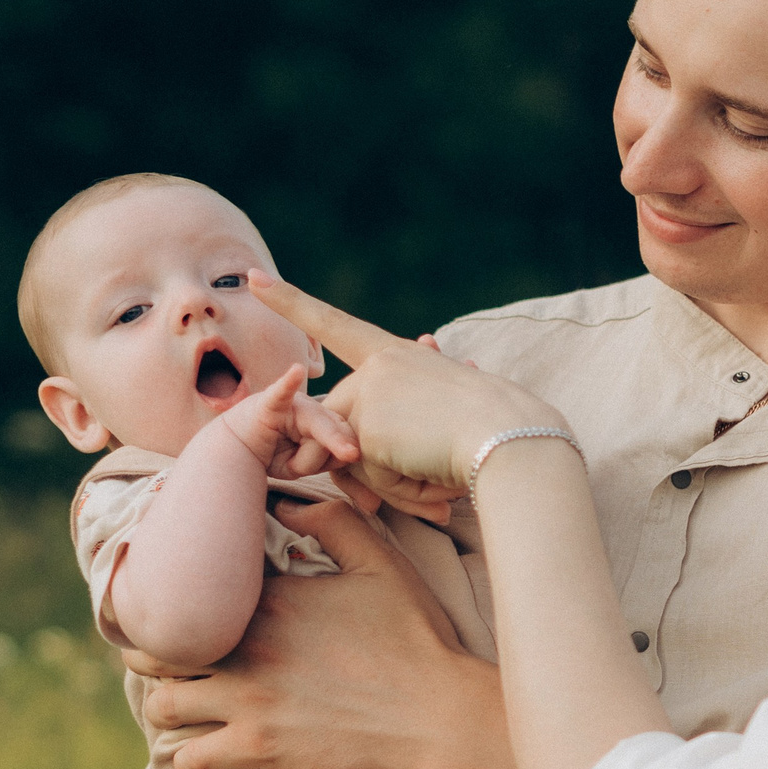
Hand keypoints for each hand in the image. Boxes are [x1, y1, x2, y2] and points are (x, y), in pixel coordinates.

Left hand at [135, 496, 459, 768]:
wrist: (438, 714)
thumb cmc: (416, 637)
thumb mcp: (382, 563)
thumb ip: (333, 520)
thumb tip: (285, 503)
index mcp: (270, 598)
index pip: (190, 590)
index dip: (179, 599)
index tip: (182, 609)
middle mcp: (246, 646)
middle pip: (157, 649)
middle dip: (158, 654)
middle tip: (175, 662)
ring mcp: (247, 699)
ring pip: (163, 705)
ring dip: (171, 706)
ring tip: (189, 708)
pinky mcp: (257, 748)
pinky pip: (188, 759)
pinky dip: (190, 759)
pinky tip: (207, 752)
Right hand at [216, 360, 361, 479]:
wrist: (233, 447)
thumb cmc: (270, 454)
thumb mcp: (301, 464)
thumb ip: (327, 458)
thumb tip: (350, 452)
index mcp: (324, 418)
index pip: (348, 439)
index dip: (334, 460)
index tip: (314, 466)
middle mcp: (313, 406)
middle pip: (335, 436)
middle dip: (316, 460)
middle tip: (292, 462)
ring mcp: (293, 402)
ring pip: (317, 434)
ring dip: (300, 460)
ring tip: (278, 455)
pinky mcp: (269, 403)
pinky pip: (282, 392)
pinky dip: (289, 383)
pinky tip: (296, 371)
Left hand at [247, 272, 564, 496]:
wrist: (513, 438)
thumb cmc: (487, 436)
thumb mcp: (433, 423)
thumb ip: (381, 434)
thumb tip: (320, 458)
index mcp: (398, 355)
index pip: (334, 325)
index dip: (291, 302)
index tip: (255, 278)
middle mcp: (377, 365)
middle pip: (334, 421)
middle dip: (345, 460)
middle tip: (370, 459)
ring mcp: (368, 391)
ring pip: (346, 453)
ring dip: (387, 481)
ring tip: (439, 473)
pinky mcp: (365, 425)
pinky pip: (363, 475)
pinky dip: (396, 490)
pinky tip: (433, 478)